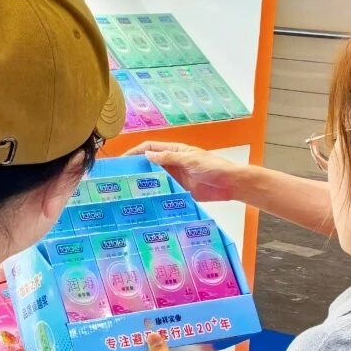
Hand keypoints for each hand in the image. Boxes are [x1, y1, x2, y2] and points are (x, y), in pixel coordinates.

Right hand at [124, 141, 243, 202]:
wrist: (230, 183)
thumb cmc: (213, 166)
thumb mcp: (189, 160)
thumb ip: (168, 158)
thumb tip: (147, 155)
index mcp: (174, 151)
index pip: (150, 148)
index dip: (135, 152)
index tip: (122, 161)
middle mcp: (172, 164)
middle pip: (150, 164)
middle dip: (136, 169)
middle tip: (120, 179)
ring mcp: (175, 178)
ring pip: (155, 179)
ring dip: (144, 184)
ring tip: (128, 192)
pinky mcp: (180, 191)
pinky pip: (165, 192)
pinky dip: (156, 195)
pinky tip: (146, 202)